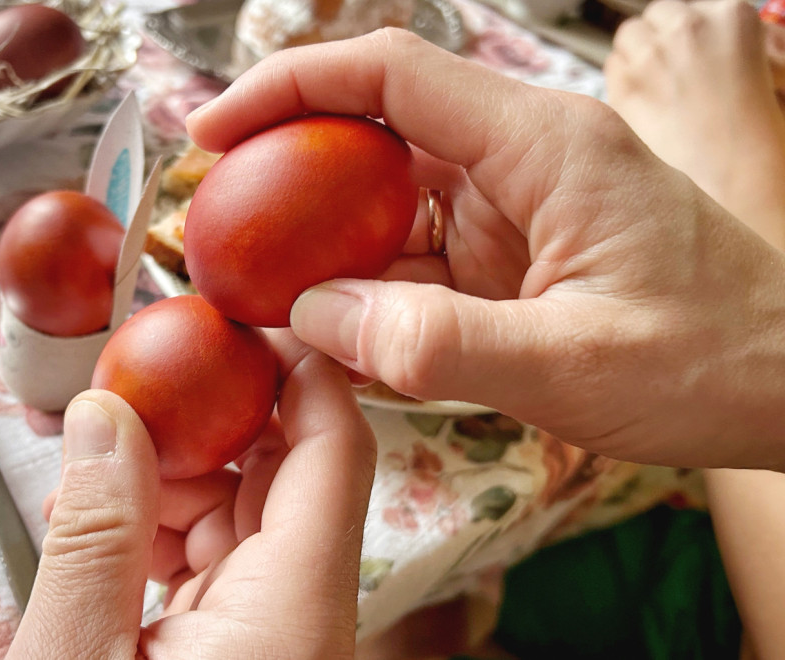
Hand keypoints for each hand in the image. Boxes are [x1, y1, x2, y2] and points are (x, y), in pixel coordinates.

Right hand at [9, 334, 376, 658]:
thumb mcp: (75, 656)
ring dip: (171, 479)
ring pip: (244, 518)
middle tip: (144, 376)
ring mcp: (275, 635)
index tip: (249, 318)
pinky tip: (100, 526)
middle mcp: (303, 618)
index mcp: (295, 612)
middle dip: (212, 417)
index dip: (301, 367)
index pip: (335, 451)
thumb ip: (95, 536)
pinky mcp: (239, 652)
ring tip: (91, 466)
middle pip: (287, 475)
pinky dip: (161, 533)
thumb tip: (104, 416)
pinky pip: (216, 565)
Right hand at [186, 28, 784, 470]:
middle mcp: (518, 162)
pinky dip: (364, 291)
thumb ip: (437, 345)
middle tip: (215, 218)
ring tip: (253, 283)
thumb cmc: (711, 361)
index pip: (395, 75)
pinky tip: (325, 329)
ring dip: (321, 241)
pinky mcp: (507, 260)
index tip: (216, 127)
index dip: (292, 87)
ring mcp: (511, 211)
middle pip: (376, 133)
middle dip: (287, 166)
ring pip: (387, 204)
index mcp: (541, 145)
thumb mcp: (572, 364)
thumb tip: (314, 319)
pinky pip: (414, 261)